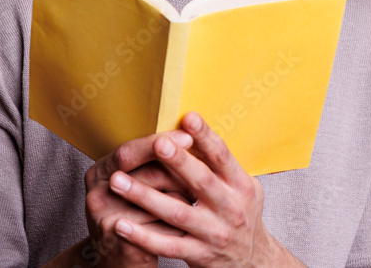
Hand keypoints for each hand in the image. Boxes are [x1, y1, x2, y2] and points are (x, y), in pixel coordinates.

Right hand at [84, 129, 196, 266]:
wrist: (118, 258)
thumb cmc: (132, 214)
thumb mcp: (131, 185)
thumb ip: (149, 163)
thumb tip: (188, 138)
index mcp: (99, 172)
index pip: (129, 151)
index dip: (158, 143)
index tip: (187, 136)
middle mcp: (96, 193)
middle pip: (144, 174)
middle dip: (178, 171)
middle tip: (204, 168)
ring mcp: (104, 219)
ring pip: (156, 202)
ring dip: (181, 197)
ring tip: (197, 194)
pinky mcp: (119, 244)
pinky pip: (158, 229)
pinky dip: (177, 225)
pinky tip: (188, 222)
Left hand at [107, 112, 288, 266]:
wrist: (253, 261)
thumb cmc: (241, 214)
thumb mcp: (242, 186)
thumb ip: (220, 163)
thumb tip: (191, 126)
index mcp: (240, 185)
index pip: (222, 156)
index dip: (206, 137)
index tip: (188, 117)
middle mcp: (230, 208)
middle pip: (201, 182)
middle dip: (178, 162)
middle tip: (156, 144)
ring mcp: (214, 233)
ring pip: (177, 213)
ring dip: (145, 197)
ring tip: (117, 181)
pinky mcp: (199, 255)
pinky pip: (167, 245)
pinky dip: (143, 236)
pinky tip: (121, 224)